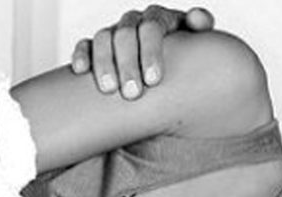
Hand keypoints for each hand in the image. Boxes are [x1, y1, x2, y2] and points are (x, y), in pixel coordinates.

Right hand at [71, 5, 214, 98]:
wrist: (173, 68)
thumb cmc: (188, 56)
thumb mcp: (197, 42)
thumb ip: (200, 27)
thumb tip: (198, 19)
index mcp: (159, 19)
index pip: (151, 28)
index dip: (151, 52)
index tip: (154, 80)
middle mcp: (135, 22)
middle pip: (125, 35)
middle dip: (128, 64)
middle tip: (132, 93)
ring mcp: (115, 33)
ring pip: (103, 39)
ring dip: (104, 63)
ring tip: (109, 90)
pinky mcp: (98, 45)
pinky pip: (85, 44)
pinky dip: (81, 55)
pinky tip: (81, 72)